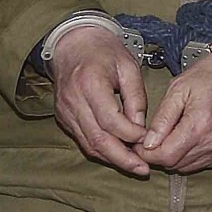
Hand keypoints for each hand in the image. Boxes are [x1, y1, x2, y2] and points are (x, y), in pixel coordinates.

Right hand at [50, 27, 148, 175]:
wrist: (73, 42)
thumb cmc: (103, 50)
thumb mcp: (128, 66)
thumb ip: (136, 97)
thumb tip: (142, 128)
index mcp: (90, 83)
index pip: (111, 120)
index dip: (131, 134)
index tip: (148, 139)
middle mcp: (74, 100)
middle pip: (98, 140)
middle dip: (122, 159)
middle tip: (143, 169)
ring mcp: (65, 110)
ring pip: (89, 145)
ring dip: (112, 158)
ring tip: (134, 166)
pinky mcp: (63, 117)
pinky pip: (83, 140)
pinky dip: (101, 149)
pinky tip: (117, 153)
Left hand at [134, 50, 211, 173]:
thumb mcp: (179, 87)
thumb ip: (162, 118)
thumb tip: (148, 143)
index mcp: (200, 125)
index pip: (166, 155)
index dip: (147, 152)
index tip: (139, 144)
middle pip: (176, 164)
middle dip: (160, 154)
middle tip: (152, 138)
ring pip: (189, 166)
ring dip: (176, 155)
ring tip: (172, 134)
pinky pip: (205, 163)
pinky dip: (193, 154)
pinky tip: (191, 136)